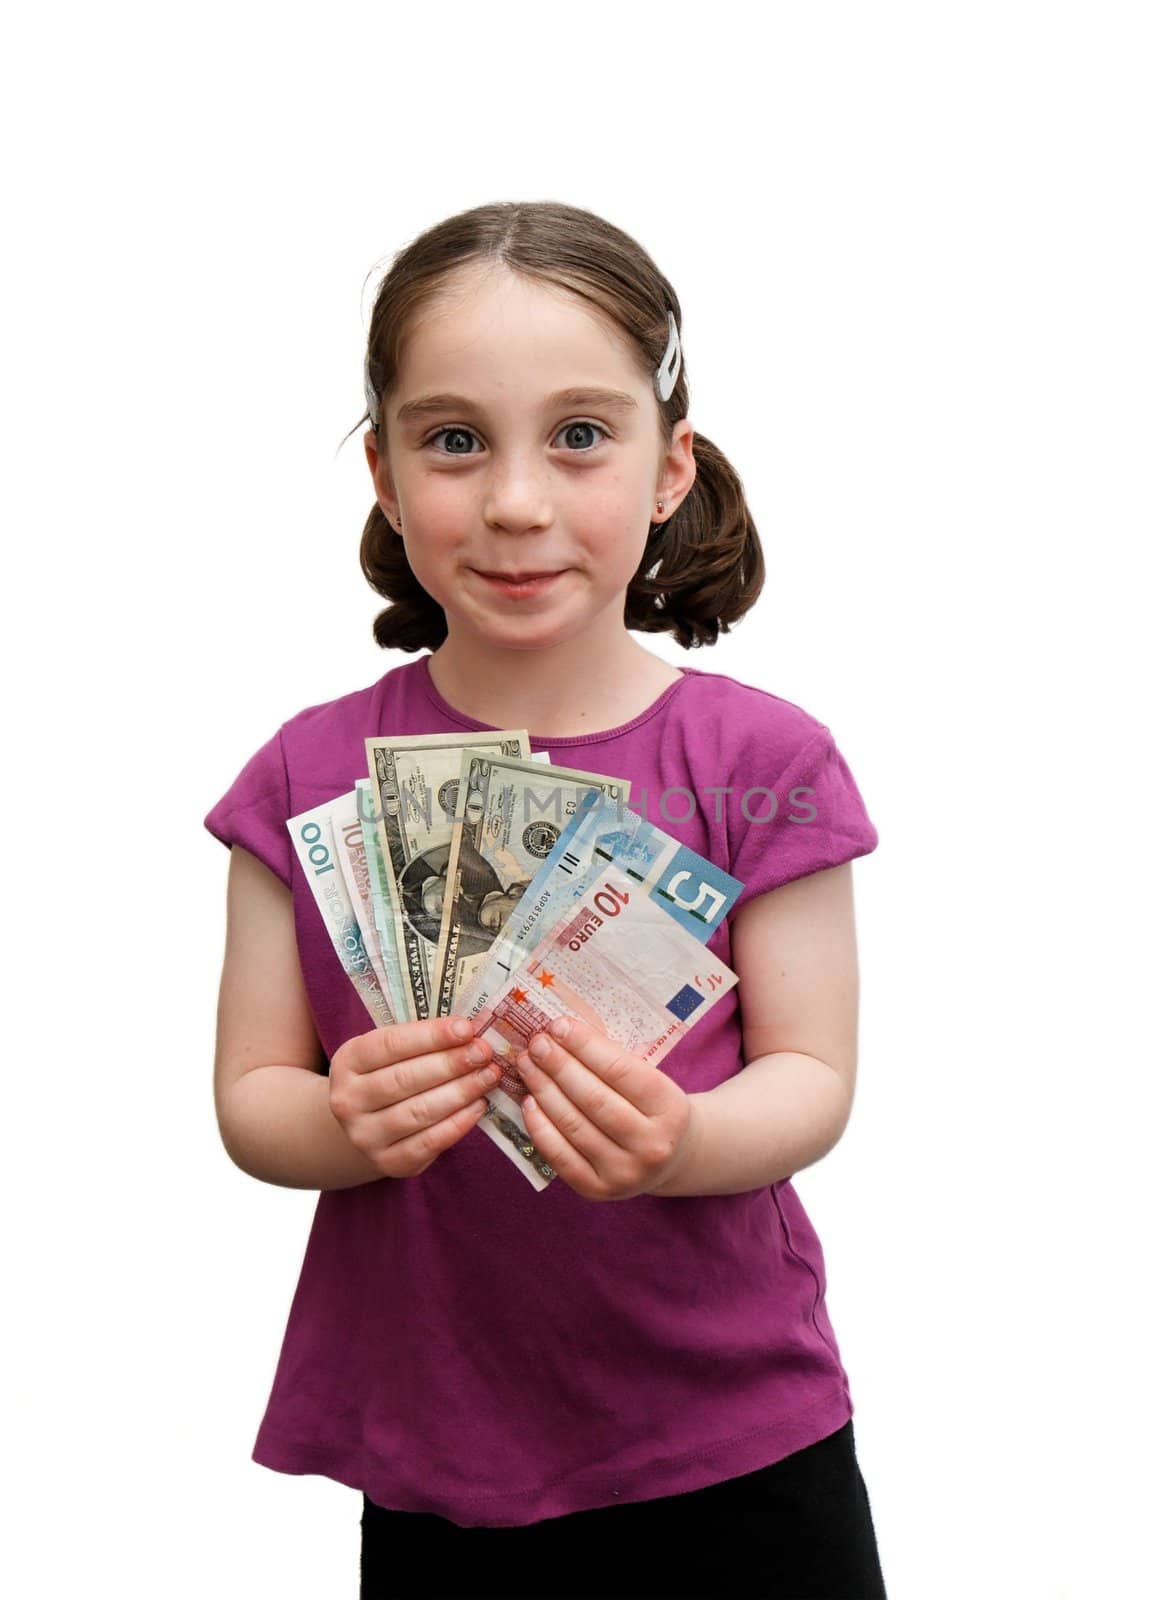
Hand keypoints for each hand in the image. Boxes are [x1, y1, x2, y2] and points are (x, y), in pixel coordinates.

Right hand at [328, 1016, 500, 1178]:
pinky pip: (429, 1142)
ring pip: (419, 1112)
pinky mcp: (388, 1162)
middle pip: (405, 1079)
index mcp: (348, 1061)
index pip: (390, 1044)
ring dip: (461, 1092)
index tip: (467, 1028)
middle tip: (484, 1053)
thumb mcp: (392, 1052)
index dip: (431, 1036)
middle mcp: (348, 1100)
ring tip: (488, 1076)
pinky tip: (479, 1106)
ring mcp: (365, 1135)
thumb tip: (470, 1032)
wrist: (369, 1124)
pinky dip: (458, 1123)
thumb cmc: (390, 1074)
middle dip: (451, 1064)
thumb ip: (423, 1040)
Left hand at [512, 1014, 698, 1200]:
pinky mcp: (598, 1190)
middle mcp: (652, 1145)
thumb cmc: (653, 1108)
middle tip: (536, 1043)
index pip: (620, 1071)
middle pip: (593, 1098)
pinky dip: (539, 1126)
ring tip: (527, 1065)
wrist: (671, 1158)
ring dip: (543, 1090)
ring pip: (573, 1125)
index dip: (585, 1046)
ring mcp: (624, 1172)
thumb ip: (614, 1061)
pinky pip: (560, 1155)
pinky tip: (529, 1101)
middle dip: (559, 1066)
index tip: (558, 1026)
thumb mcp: (652, 1080)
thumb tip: (561, 1033)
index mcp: (671, 1108)